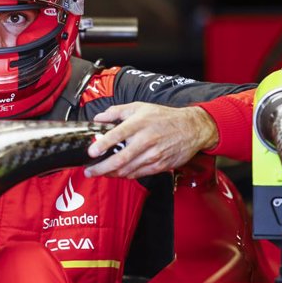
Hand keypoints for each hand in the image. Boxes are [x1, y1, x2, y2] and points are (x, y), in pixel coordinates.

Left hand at [85, 102, 217, 178]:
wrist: (192, 128)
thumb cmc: (164, 117)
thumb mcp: (140, 107)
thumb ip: (117, 112)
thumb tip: (98, 118)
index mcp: (139, 124)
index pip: (118, 135)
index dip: (103, 144)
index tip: (91, 152)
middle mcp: (146, 140)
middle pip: (120, 159)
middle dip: (101, 168)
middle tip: (89, 171)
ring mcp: (153, 155)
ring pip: (128, 170)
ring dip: (111, 174)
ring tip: (100, 173)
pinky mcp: (160, 166)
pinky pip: (138, 174)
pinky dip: (125, 175)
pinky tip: (117, 173)